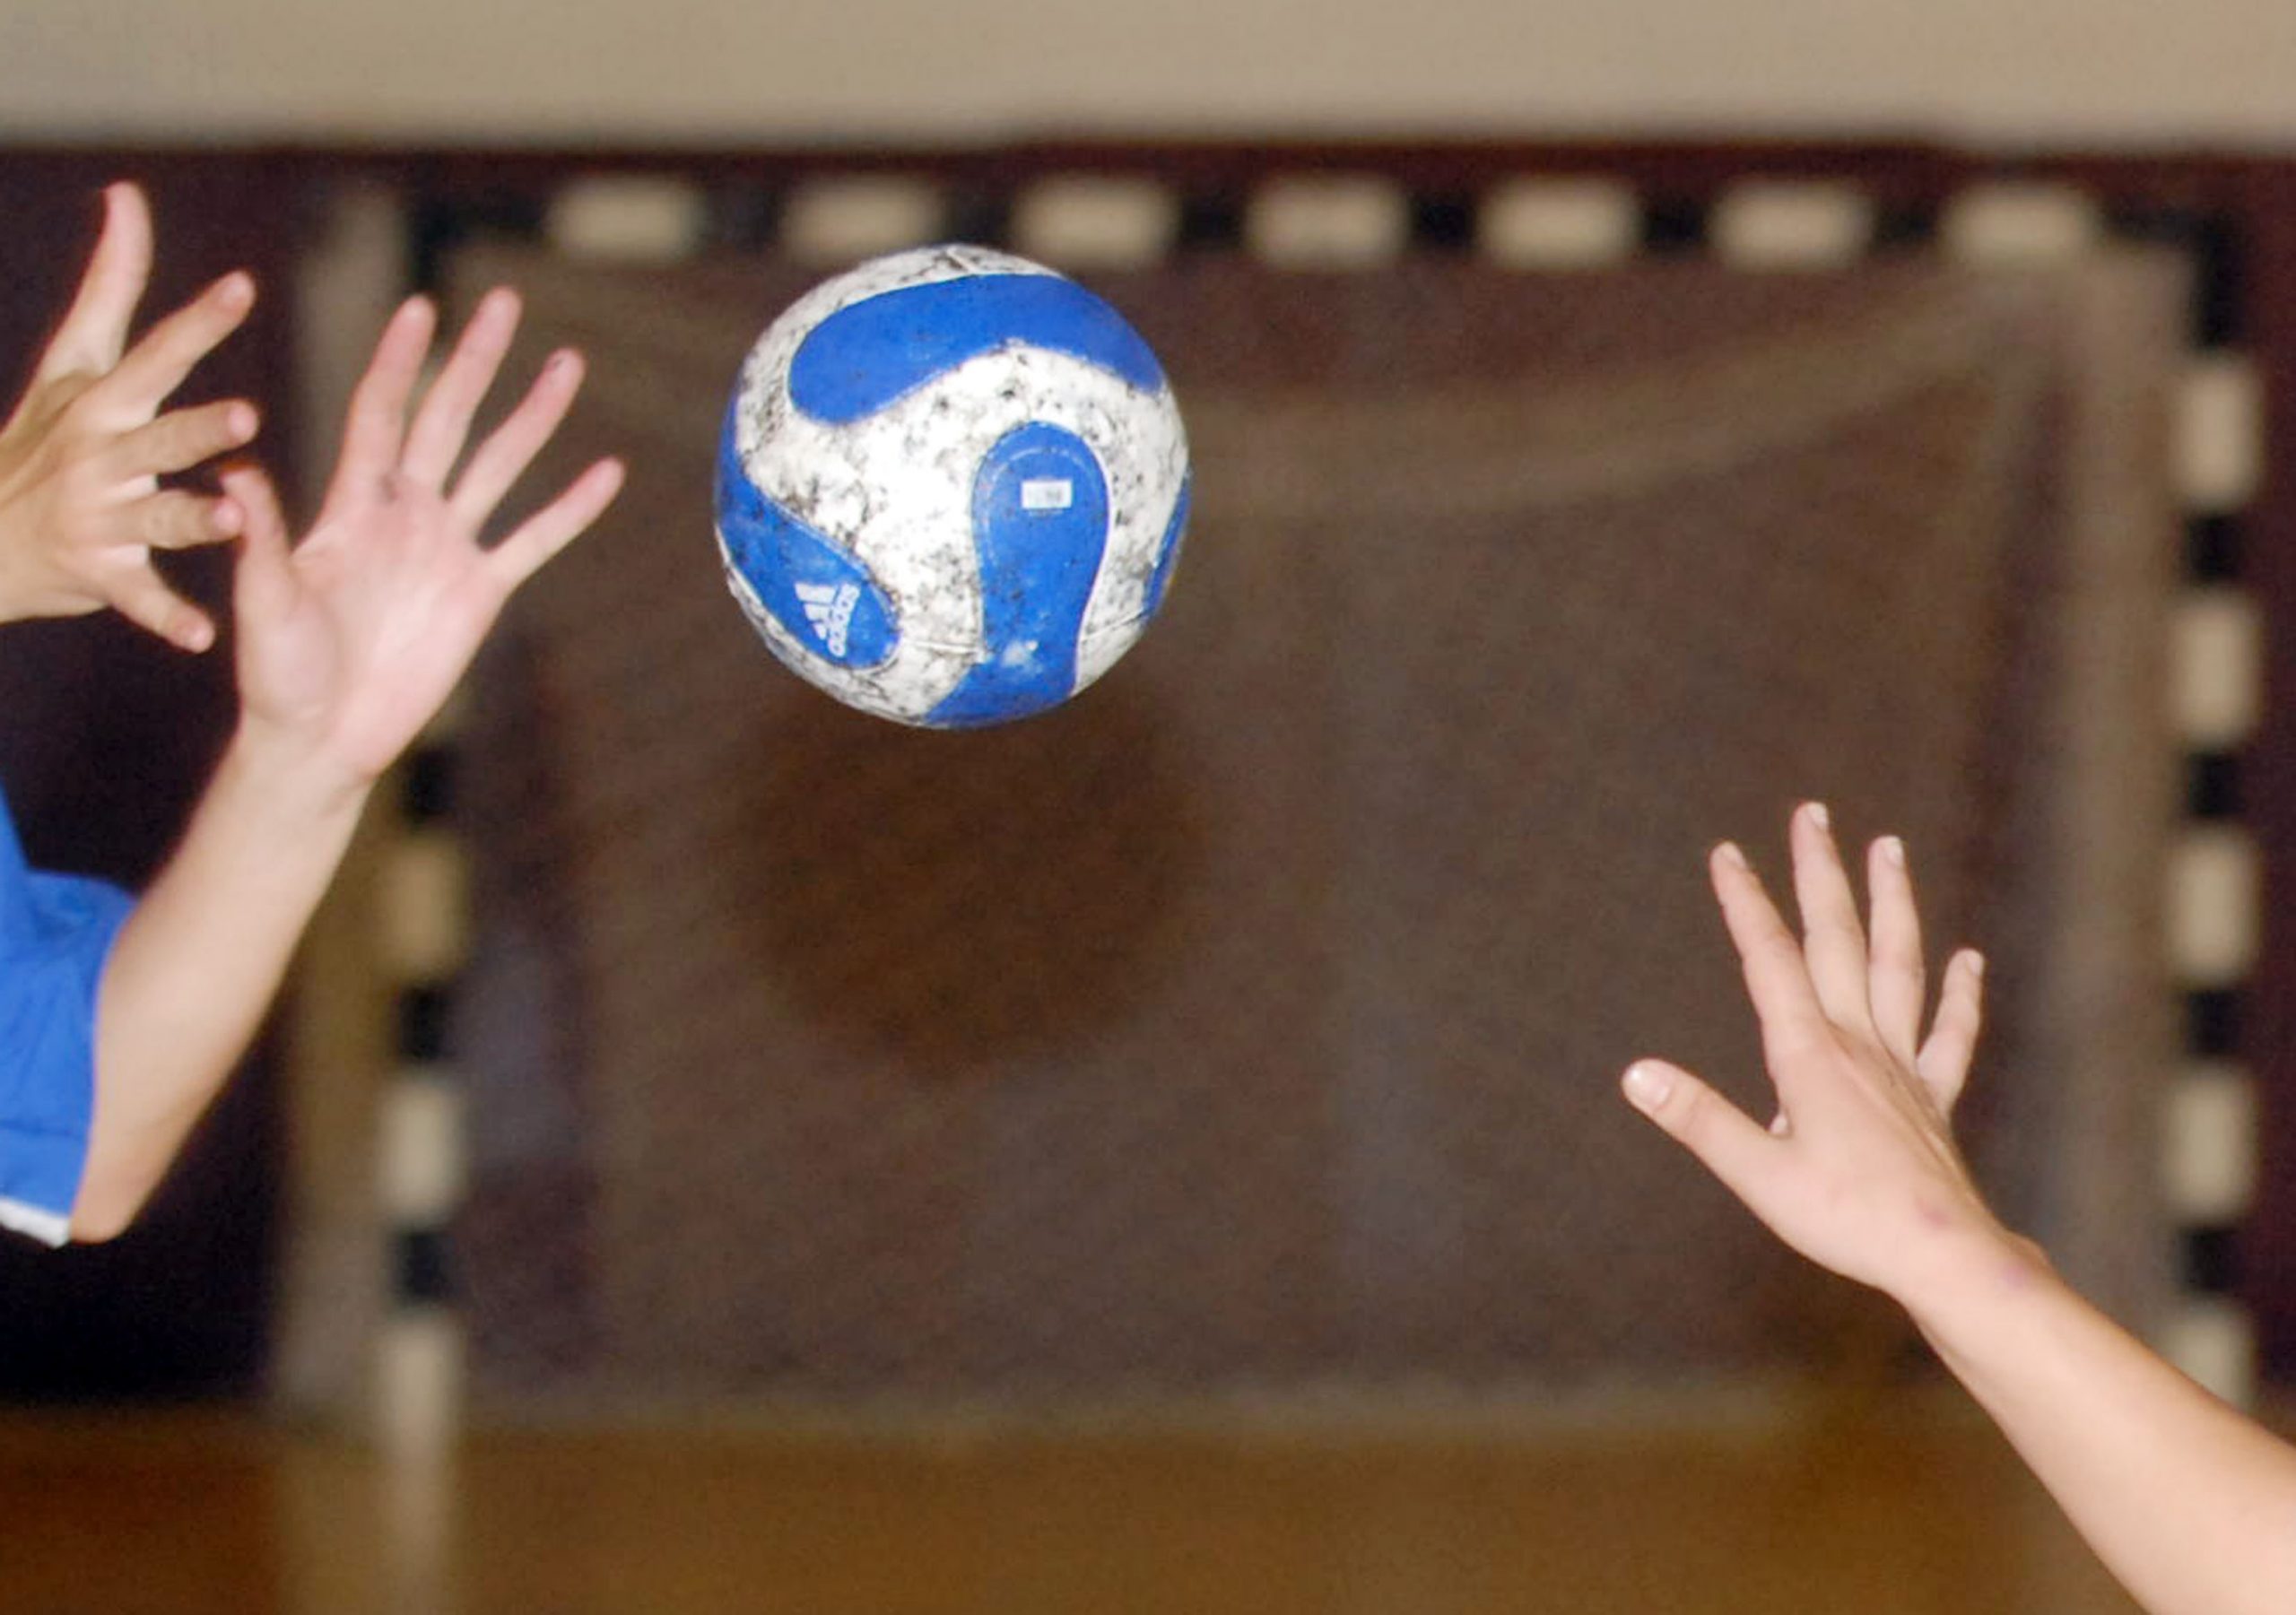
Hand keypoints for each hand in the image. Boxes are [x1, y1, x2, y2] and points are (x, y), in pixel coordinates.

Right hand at [0, 183, 259, 649]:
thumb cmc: (42, 434)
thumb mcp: (74, 361)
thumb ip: (112, 285)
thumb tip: (127, 197)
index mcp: (105, 401)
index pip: (158, 354)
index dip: (199, 321)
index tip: (242, 287)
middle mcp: (100, 455)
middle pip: (159, 437)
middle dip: (197, 428)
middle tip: (245, 415)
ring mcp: (96, 516)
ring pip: (154, 517)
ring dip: (192, 518)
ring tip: (233, 517)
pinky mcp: (97, 573)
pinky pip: (138, 597)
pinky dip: (167, 617)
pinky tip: (203, 636)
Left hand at [223, 287, 623, 796]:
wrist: (325, 738)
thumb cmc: (277, 672)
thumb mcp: (265, 600)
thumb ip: (263, 537)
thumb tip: (235, 471)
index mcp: (350, 505)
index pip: (380, 414)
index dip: (400, 363)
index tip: (420, 306)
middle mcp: (404, 513)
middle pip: (448, 419)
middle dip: (475, 361)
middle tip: (503, 302)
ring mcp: (447, 549)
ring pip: (501, 465)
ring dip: (534, 416)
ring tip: (567, 364)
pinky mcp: (480, 592)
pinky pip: (535, 540)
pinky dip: (571, 509)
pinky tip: (607, 472)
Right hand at [1621, 802, 2024, 1305]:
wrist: (1941, 1253)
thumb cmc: (1846, 1219)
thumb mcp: (1758, 1175)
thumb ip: (1699, 1119)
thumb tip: (1636, 1074)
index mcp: (1810, 1055)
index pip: (1769, 962)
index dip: (1746, 905)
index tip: (1726, 853)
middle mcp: (1858, 1044)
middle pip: (1836, 940)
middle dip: (1820, 874)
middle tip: (1811, 815)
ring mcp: (1900, 1066)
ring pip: (1897, 965)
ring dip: (1891, 903)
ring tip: (1888, 848)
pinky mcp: (1931, 1097)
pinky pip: (1948, 1034)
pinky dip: (1959, 992)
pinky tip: (1966, 958)